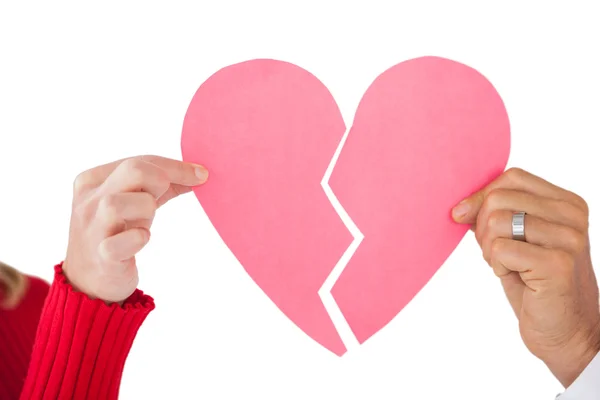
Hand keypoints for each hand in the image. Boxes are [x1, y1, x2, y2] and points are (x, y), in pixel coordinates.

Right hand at [63, 155, 207, 303]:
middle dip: (162, 179)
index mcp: (94, 180)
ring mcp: (92, 230)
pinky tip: (143, 239)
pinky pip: (117, 244)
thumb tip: (199, 172)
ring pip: (117, 204)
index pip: (139, 160)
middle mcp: (88, 201)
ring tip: (147, 222)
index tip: (201, 174)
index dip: (175, 167)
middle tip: (168, 196)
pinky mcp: (101, 257)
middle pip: (132, 171)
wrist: (90, 282)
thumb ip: (163, 185)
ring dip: (146, 208)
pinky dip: (137, 239)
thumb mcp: (137, 203)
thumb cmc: (117, 233)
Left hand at [452, 168, 599, 387]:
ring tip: (507, 265)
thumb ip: (496, 215)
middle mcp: (572, 215)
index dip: (481, 195)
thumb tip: (460, 206)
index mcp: (566, 203)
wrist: (564, 332)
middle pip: (499, 197)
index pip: (512, 177)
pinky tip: (514, 277)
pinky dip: (496, 265)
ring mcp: (568, 238)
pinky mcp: (558, 263)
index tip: (462, 216)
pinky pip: (500, 248)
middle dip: (482, 227)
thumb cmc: (536, 285)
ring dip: (489, 248)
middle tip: (494, 253)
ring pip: (497, 221)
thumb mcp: (515, 240)